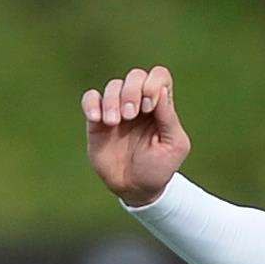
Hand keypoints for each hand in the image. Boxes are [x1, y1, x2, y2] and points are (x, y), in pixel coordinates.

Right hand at [81, 65, 190, 206]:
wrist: (135, 188)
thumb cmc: (159, 167)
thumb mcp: (173, 145)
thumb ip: (168, 118)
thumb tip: (161, 90)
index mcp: (161, 107)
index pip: (159, 76)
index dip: (153, 84)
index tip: (150, 108)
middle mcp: (140, 104)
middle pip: (135, 75)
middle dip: (132, 91)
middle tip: (131, 115)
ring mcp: (117, 110)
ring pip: (113, 85)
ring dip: (113, 100)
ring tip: (115, 123)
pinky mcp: (97, 121)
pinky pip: (90, 98)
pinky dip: (92, 103)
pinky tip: (98, 119)